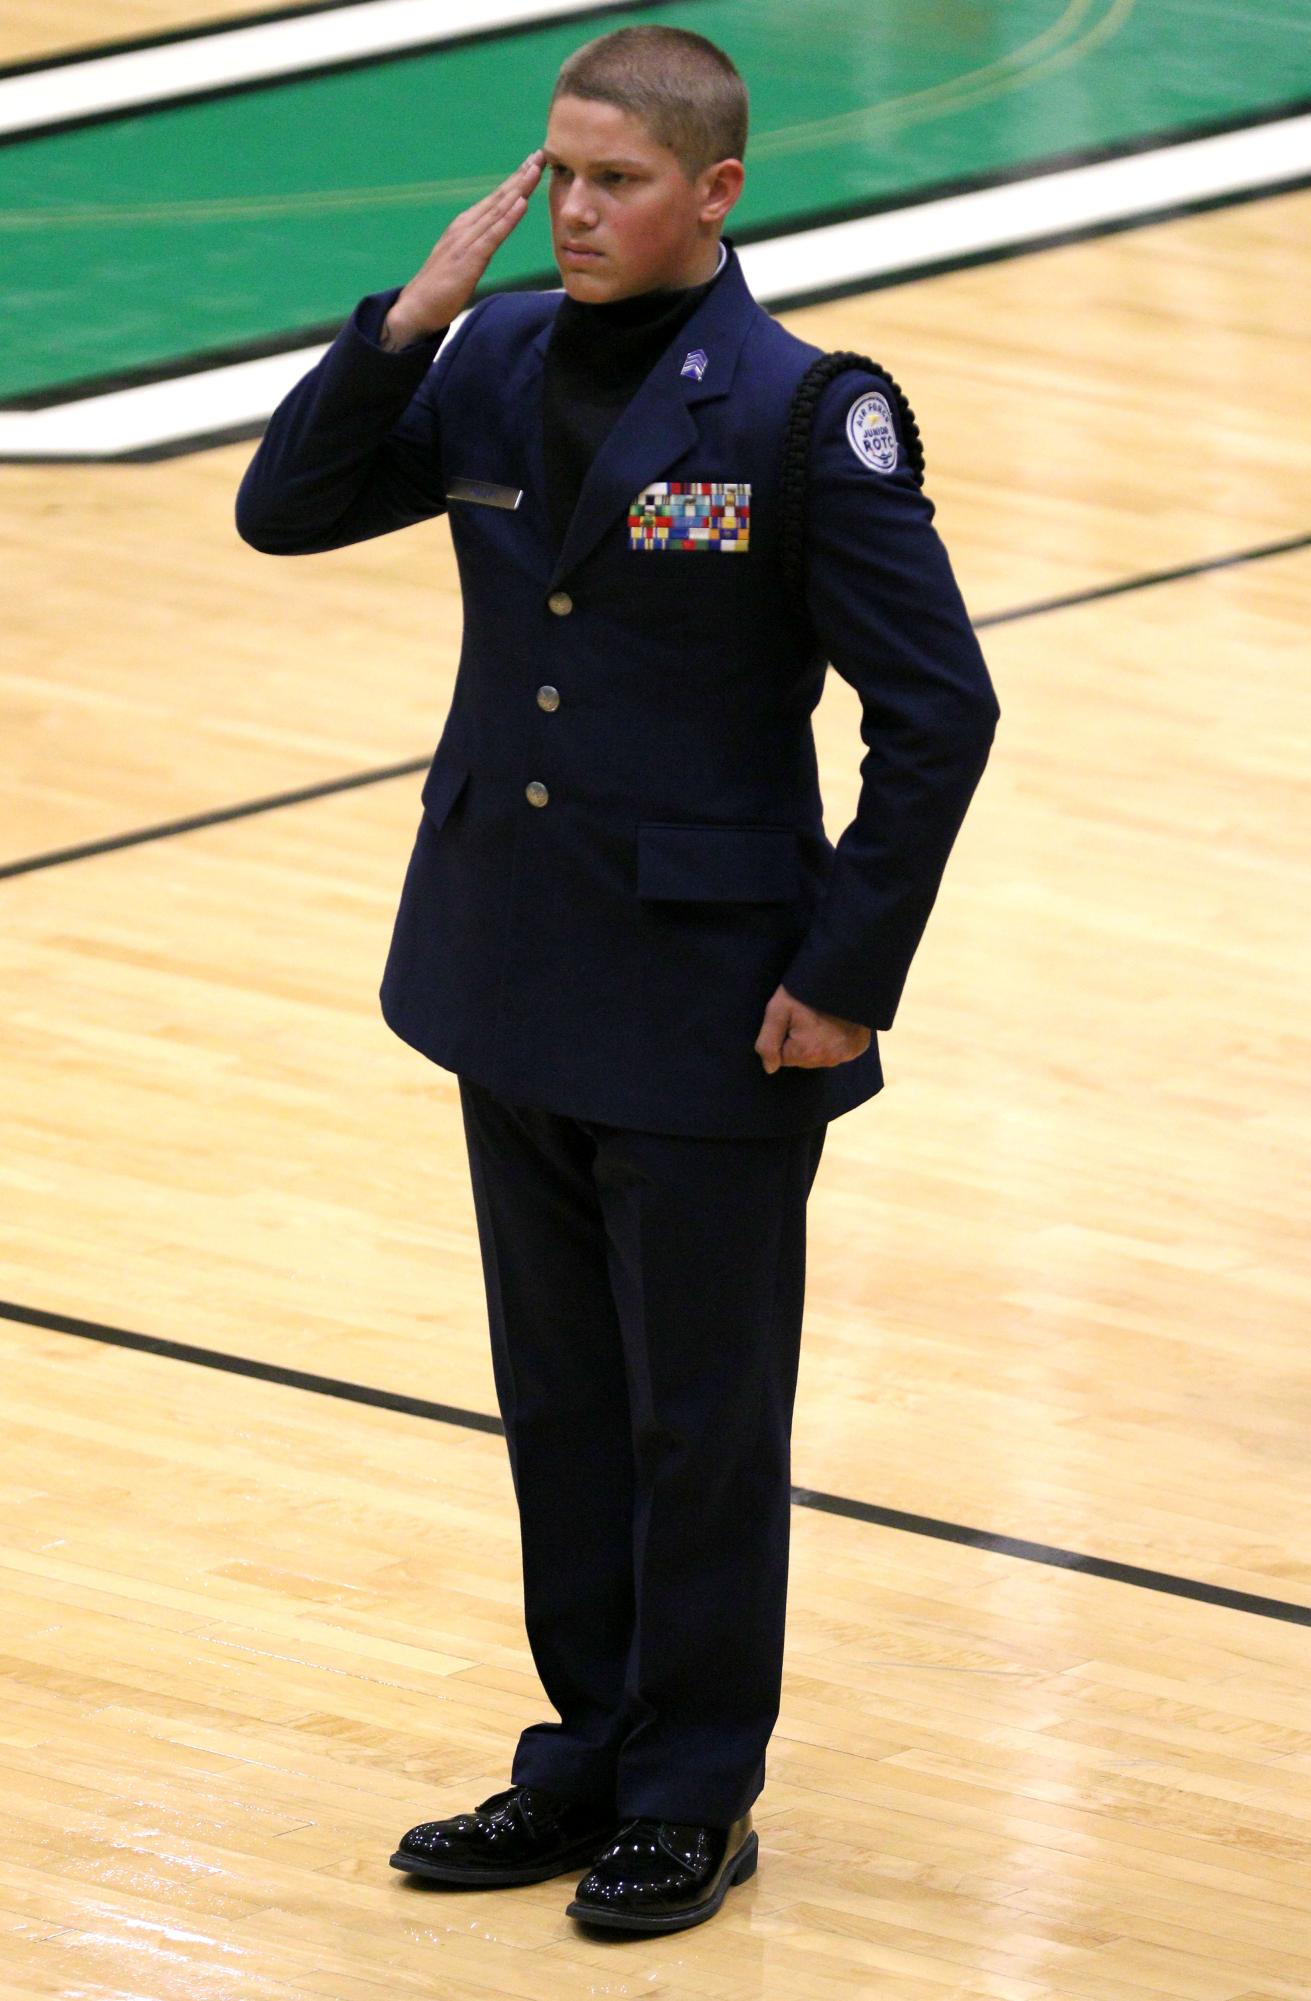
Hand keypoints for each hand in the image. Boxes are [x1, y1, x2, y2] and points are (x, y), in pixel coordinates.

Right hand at [383, 148, 546, 345]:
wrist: (416, 308)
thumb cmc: (440, 288)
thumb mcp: (463, 260)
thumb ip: (477, 245)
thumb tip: (492, 238)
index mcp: (465, 226)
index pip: (495, 199)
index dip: (515, 180)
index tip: (534, 163)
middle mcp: (465, 227)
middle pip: (499, 197)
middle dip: (520, 175)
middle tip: (541, 155)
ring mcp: (466, 241)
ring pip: (498, 210)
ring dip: (518, 188)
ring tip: (535, 170)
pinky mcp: (469, 259)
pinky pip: (493, 235)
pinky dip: (508, 218)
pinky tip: (522, 203)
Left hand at [754, 984, 870, 1071]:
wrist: (844, 975)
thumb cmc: (805, 991)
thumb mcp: (778, 1009)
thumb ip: (767, 1042)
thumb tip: (769, 1068)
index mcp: (806, 1053)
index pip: (783, 1057)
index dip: (784, 1037)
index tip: (791, 1019)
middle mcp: (829, 1060)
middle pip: (803, 1058)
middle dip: (800, 1041)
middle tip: (806, 1016)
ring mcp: (846, 1055)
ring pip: (820, 1055)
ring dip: (817, 1042)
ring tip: (821, 1017)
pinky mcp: (858, 1047)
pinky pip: (839, 1050)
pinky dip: (835, 1040)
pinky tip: (836, 1023)